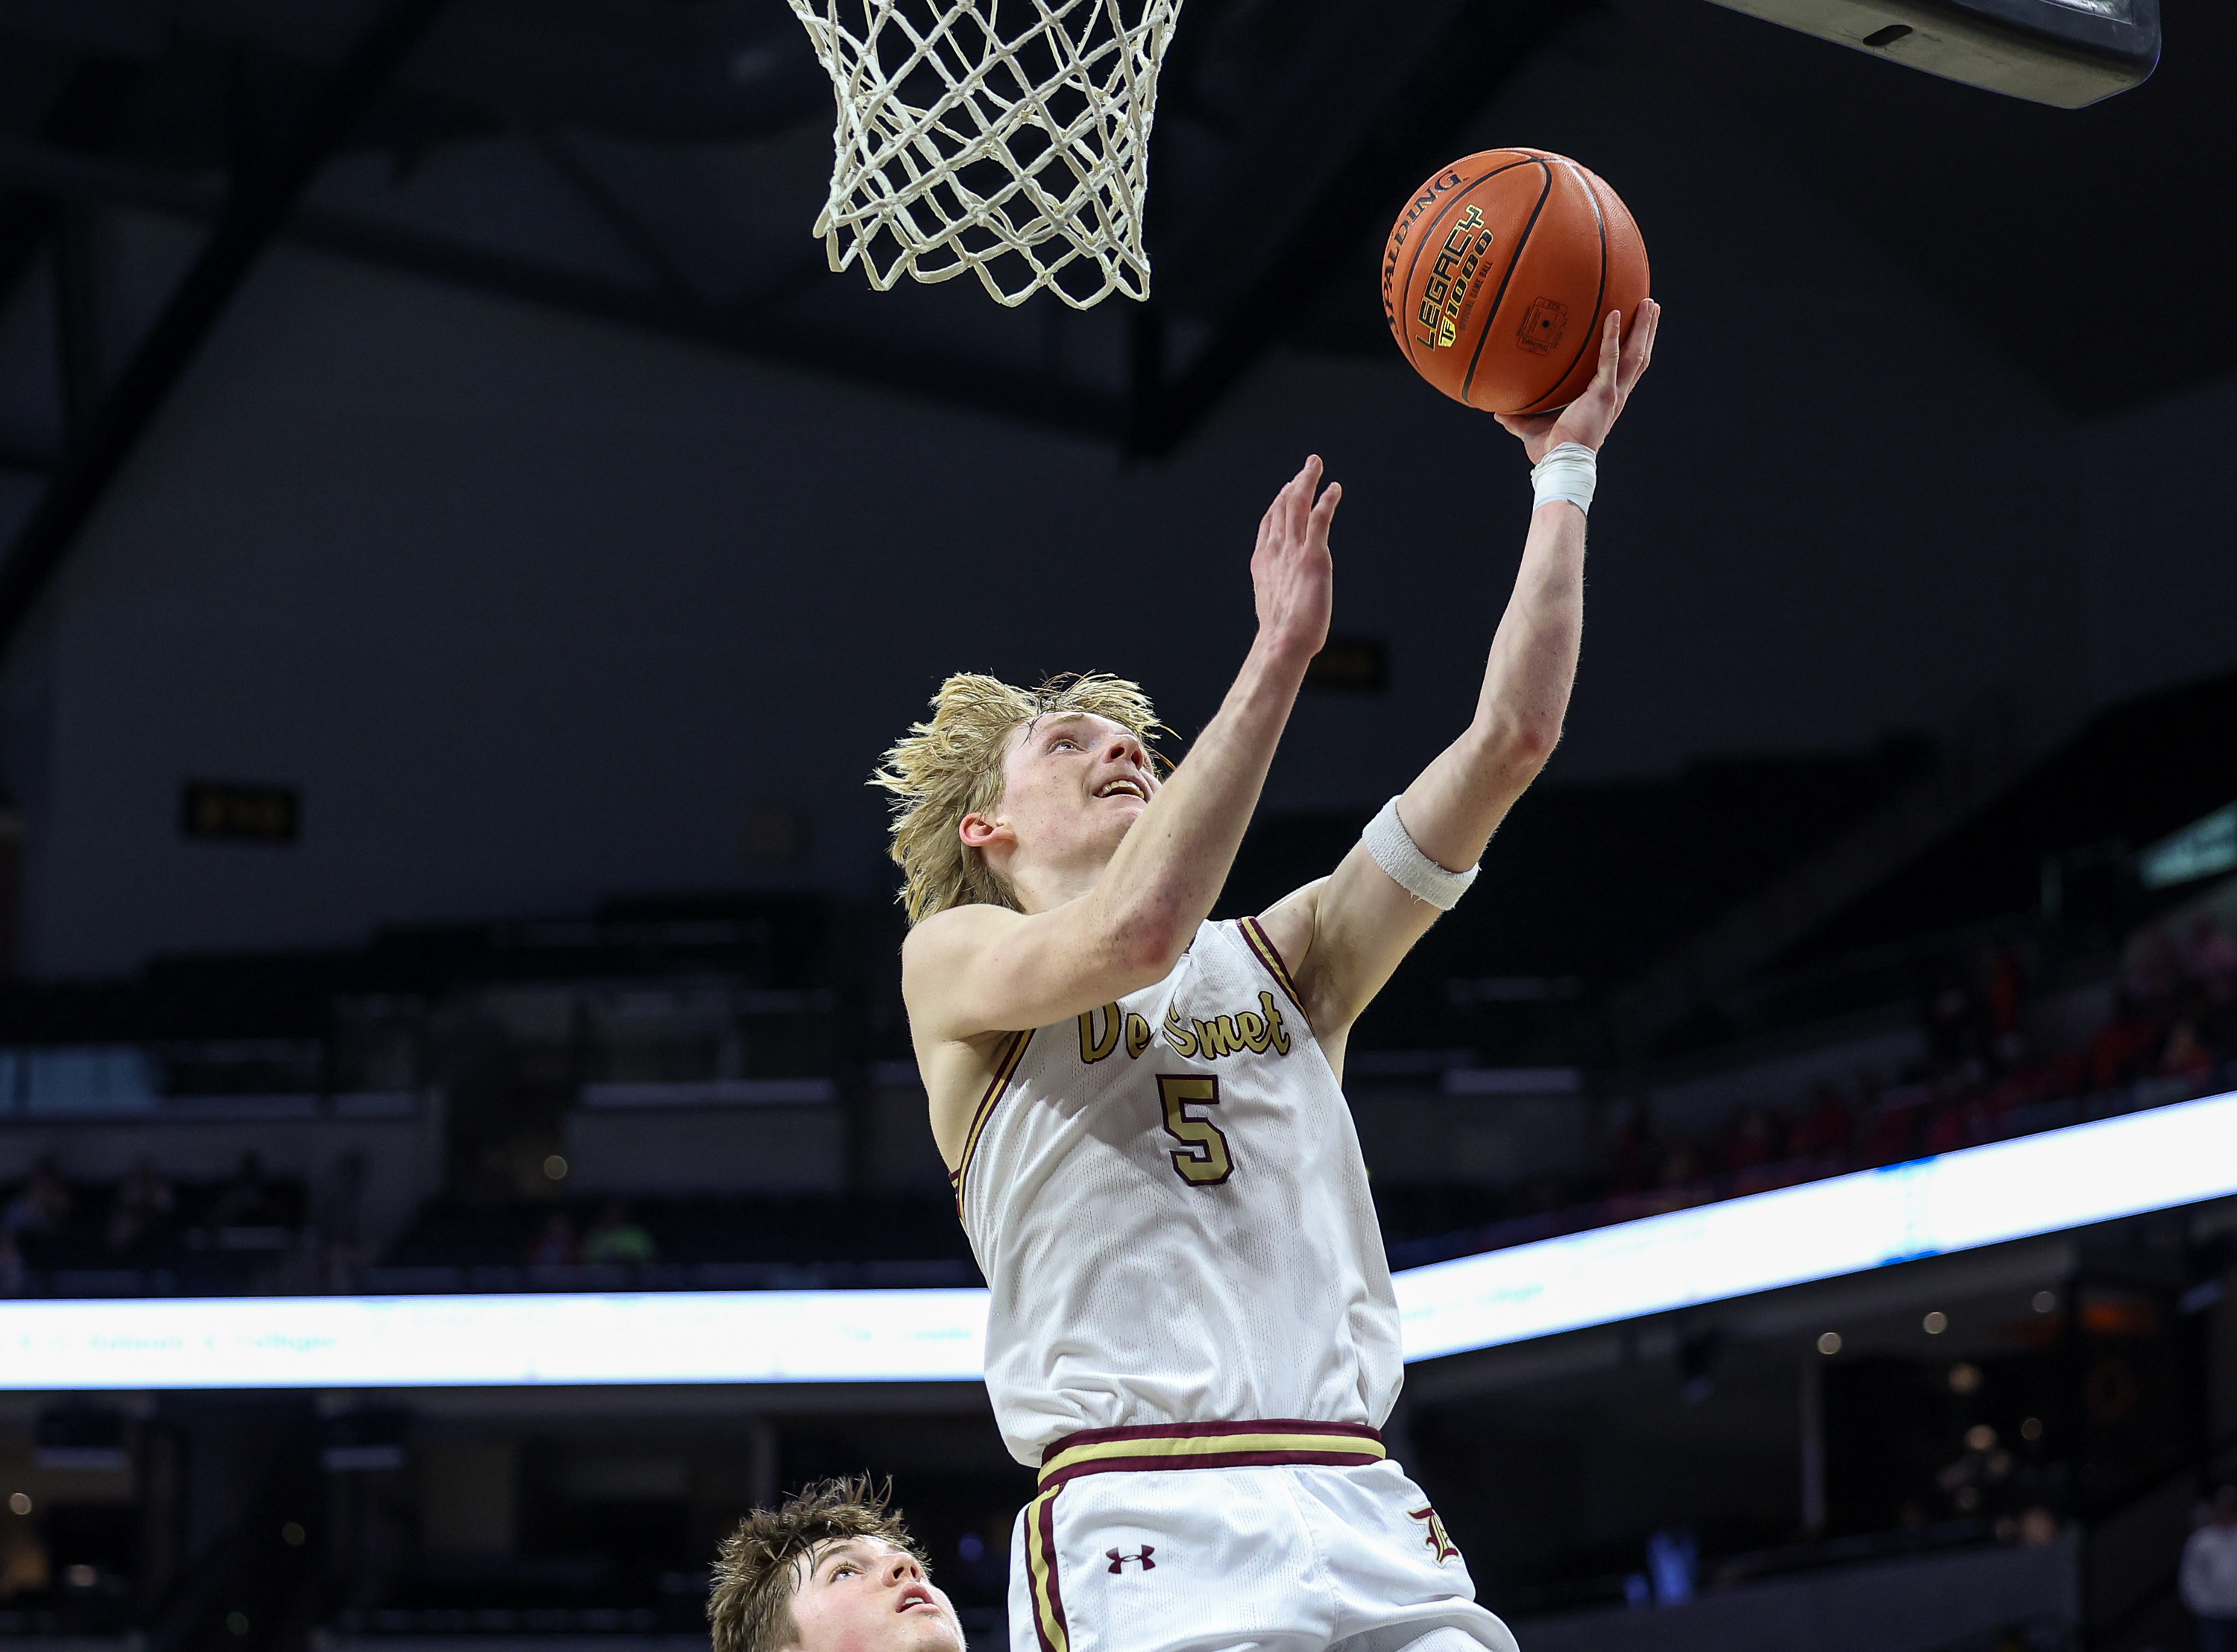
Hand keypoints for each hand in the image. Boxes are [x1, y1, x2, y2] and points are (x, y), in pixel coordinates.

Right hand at [1252, 455, 1338, 660]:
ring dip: (1307, 481)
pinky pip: (1319, 518)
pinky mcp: (1314, 556)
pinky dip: (1326, 500)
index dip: (1278, 503)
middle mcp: (1275, 551)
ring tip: (1315, 465)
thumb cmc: (1281, 635)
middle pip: (1282, 507)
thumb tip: (1285, 602)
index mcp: (1263, 562)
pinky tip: (1334, 488)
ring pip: (1297, 505)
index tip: (1286, 488)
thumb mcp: (1274, 606)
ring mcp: (1293, 551)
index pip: (1269, 523)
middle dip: (1294, 484)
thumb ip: (1279, 593)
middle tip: (1307, 466)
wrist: (1283, 641)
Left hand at [1495, 298, 1658, 462]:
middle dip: (1646, 331)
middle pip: (1638, 357)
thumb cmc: (1550, 452)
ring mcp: (1612, 394)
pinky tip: (1613, 314)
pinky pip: (1610, 358)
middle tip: (1650, 305)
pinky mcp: (1604, 394)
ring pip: (1635, 355)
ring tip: (1648, 303)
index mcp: (1605, 401)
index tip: (1635, 328)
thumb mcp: (1532, 429)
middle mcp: (1616, 396)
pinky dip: (1611, 336)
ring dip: (1643, 327)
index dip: (1632, 348)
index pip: (1625, 370)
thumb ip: (1518, 418)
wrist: (1559, 464)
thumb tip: (1498, 412)